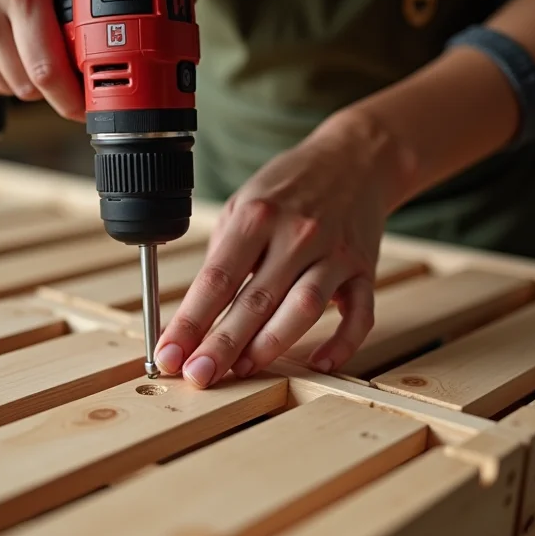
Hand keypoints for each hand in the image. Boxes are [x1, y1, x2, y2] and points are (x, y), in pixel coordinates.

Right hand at [0, 0, 83, 119]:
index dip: (71, 100)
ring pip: (8, 89)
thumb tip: (112, 34)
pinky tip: (10, 50)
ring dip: (27, 81)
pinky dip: (3, 77)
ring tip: (32, 48)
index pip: (47, 70)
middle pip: (28, 88)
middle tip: (64, 70)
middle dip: (52, 87)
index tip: (86, 108)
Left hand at [155, 109, 415, 387]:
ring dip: (270, 345)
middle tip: (198, 376)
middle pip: (255, 300)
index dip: (190, 321)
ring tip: (241, 371)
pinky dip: (342, 343)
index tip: (170, 353)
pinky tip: (318, 363)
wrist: (355, 159)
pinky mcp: (364, 270)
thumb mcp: (243, 204)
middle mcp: (297, 234)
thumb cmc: (289, 188)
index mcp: (257, 217)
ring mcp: (334, 253)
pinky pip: (359, 314)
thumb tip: (194, 315)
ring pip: (303, 308)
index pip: (216, 279)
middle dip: (222, 344)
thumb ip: (222, 257)